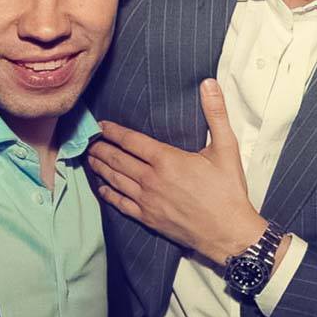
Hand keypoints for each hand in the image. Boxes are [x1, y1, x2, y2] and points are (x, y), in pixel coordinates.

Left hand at [90, 79, 264, 265]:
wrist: (229, 232)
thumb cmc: (228, 191)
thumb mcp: (227, 148)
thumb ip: (216, 114)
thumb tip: (209, 84)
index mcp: (166, 159)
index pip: (131, 140)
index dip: (113, 131)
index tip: (101, 125)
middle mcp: (151, 179)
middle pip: (117, 159)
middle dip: (100, 148)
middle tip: (88, 141)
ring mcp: (147, 200)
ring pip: (115, 180)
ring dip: (100, 168)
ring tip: (90, 159)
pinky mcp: (148, 218)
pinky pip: (120, 204)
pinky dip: (108, 194)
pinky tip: (101, 188)